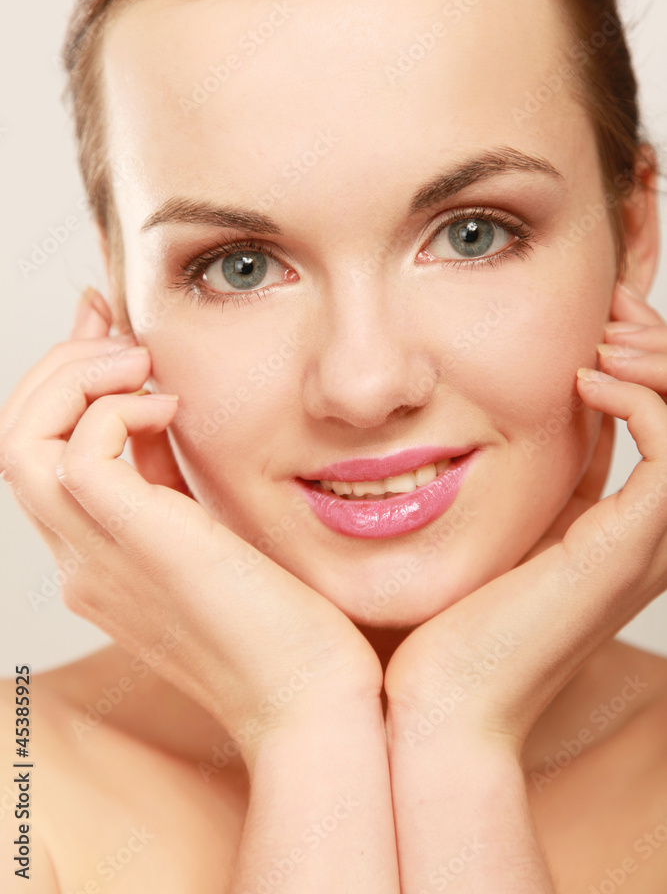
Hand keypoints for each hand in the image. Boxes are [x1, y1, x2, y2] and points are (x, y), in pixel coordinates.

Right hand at [0, 288, 381, 765]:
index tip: (107, 327)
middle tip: (122, 338)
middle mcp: (80, 560)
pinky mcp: (139, 549)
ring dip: (76, 380)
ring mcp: (97, 561)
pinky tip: (173, 407)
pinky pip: (80, 457)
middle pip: (14, 440)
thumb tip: (156, 393)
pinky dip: (116, 411)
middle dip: (59, 368)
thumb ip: (170, 471)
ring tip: (142, 365)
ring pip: (22, 443)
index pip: (40, 452)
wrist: (309, 699)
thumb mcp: (209, 528)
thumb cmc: (280, 617)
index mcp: (96, 555)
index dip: (63, 380)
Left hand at [383, 279, 666, 752]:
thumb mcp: (509, 525)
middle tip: (612, 312)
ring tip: (603, 338)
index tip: (605, 316)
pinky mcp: (626, 549)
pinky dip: (642, 403)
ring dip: (658, 365)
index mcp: (629, 529)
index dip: (652, 361)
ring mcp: (647, 545)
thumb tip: (537, 407)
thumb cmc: (459, 619)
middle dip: (662, 349)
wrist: (444, 699)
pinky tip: (586, 382)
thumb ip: (537, 477)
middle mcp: (652, 537)